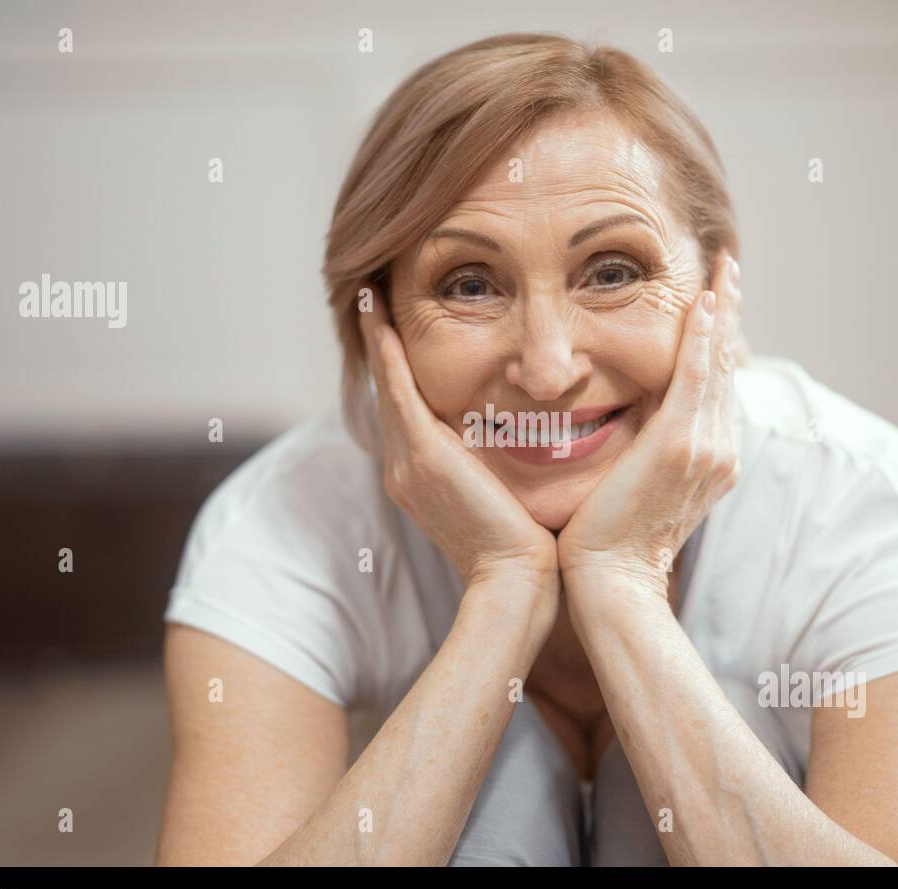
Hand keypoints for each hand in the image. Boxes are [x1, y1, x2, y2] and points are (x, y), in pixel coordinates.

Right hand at [358, 283, 559, 591]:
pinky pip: (398, 391)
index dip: (397, 369)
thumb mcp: (506, 495)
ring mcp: (408, 463)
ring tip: (369, 296)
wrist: (518, 583)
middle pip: (388, 393)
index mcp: (422, 478)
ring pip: (388, 386)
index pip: (406, 411)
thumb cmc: (528, 546)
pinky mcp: (423, 456)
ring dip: (377, 338)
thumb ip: (501, 464)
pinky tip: (380, 317)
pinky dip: (386, 352)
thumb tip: (528, 435)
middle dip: (378, 345)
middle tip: (370, 297)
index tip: (394, 330)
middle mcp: (404, 468)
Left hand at [557, 251, 741, 601]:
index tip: (715, 300)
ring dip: (720, 311)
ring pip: (717, 364)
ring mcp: (704, 447)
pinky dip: (702, 338)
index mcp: (710, 458)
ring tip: (721, 268)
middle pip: (727, 366)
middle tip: (727, 266)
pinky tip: (703, 302)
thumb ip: (641, 446)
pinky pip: (696, 377)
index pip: (717, 386)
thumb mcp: (634, 483)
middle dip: (728, 313)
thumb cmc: (607, 539)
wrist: (610, 580)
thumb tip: (626, 412)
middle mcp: (718, 449)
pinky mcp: (678, 444)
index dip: (719, 340)